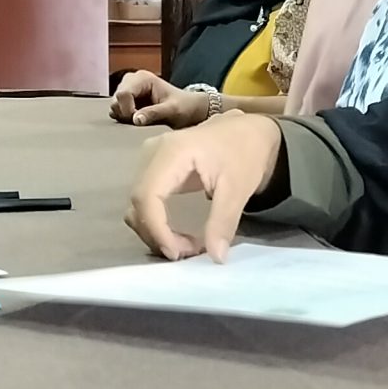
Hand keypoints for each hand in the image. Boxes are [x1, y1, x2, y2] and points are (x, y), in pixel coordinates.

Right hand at [112, 71, 206, 125]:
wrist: (189, 108)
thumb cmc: (184, 106)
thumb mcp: (173, 110)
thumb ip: (154, 113)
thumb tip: (135, 120)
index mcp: (143, 78)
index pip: (123, 94)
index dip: (128, 110)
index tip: (139, 120)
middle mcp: (132, 80)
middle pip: (116, 99)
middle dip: (125, 113)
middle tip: (142, 120)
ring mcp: (128, 90)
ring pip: (114, 105)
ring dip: (125, 116)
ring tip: (142, 119)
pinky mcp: (127, 100)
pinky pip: (116, 110)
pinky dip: (124, 117)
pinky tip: (138, 119)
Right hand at [124, 112, 286, 261]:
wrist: (250, 130)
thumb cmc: (245, 151)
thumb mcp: (238, 188)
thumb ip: (223, 222)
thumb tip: (216, 257)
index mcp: (172, 152)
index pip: (148, 195)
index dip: (156, 229)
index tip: (178, 253)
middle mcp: (153, 152)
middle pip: (139, 201)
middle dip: (157, 234)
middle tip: (186, 253)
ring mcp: (151, 158)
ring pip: (137, 204)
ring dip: (155, 231)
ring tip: (185, 246)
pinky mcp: (155, 168)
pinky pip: (145, 200)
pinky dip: (156, 222)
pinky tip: (177, 234)